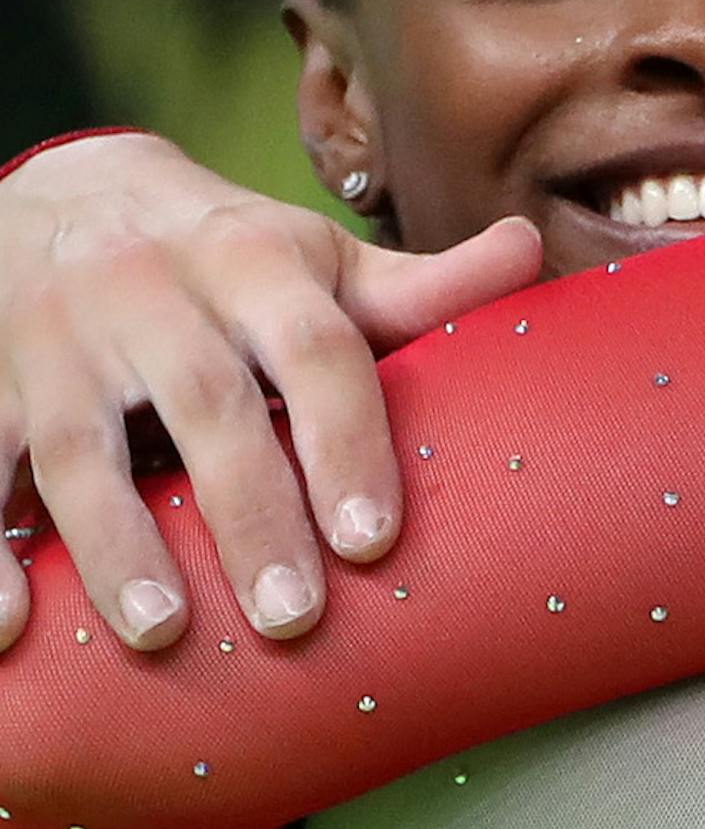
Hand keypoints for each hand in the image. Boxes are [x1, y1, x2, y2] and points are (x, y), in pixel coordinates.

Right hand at [0, 134, 539, 651]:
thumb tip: (528, 256)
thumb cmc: (218, 256)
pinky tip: (10, 627)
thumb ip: (414, 288)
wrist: (59, 195)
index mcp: (252, 262)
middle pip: (206, 406)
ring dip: (119, 544)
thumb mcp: (310, 259)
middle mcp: (151, 292)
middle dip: (251, 514)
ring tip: (164, 633)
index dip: (348, 441)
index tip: (374, 540)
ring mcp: (55, 341)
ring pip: (82, 447)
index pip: (316, 348)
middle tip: (295, 619)